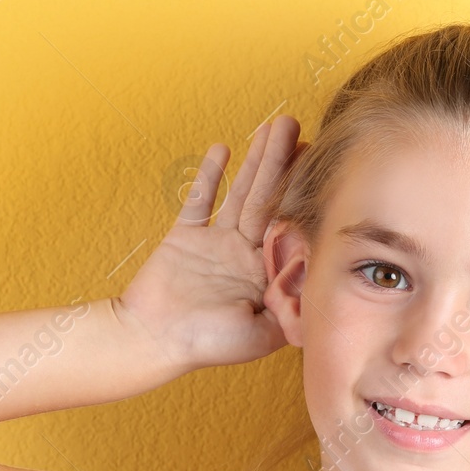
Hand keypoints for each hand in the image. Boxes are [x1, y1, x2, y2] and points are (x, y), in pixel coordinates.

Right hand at [115, 116, 305, 372]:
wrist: (151, 341)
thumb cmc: (205, 343)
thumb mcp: (261, 333)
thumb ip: (288, 305)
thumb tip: (313, 273)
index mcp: (265, 275)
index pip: (290, 227)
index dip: (302, 195)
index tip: (318, 164)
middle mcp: (244, 255)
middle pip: (269, 200)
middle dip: (282, 163)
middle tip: (296, 127)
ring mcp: (215, 244)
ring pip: (240, 193)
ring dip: (256, 161)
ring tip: (272, 128)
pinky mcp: (184, 236)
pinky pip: (198, 200)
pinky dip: (209, 175)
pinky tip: (223, 149)